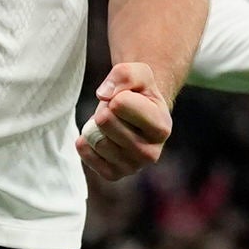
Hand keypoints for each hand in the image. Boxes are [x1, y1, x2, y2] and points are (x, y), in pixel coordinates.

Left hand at [76, 61, 172, 182]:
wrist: (137, 114)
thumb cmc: (139, 92)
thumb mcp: (138, 73)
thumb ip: (124, 75)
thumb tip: (103, 95)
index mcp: (162, 127)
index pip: (119, 104)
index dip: (117, 95)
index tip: (126, 99)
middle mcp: (151, 153)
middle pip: (105, 121)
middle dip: (105, 110)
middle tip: (116, 112)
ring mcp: (133, 167)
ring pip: (97, 140)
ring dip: (97, 127)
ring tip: (112, 125)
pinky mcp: (114, 174)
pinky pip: (88, 155)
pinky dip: (87, 143)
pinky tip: (100, 137)